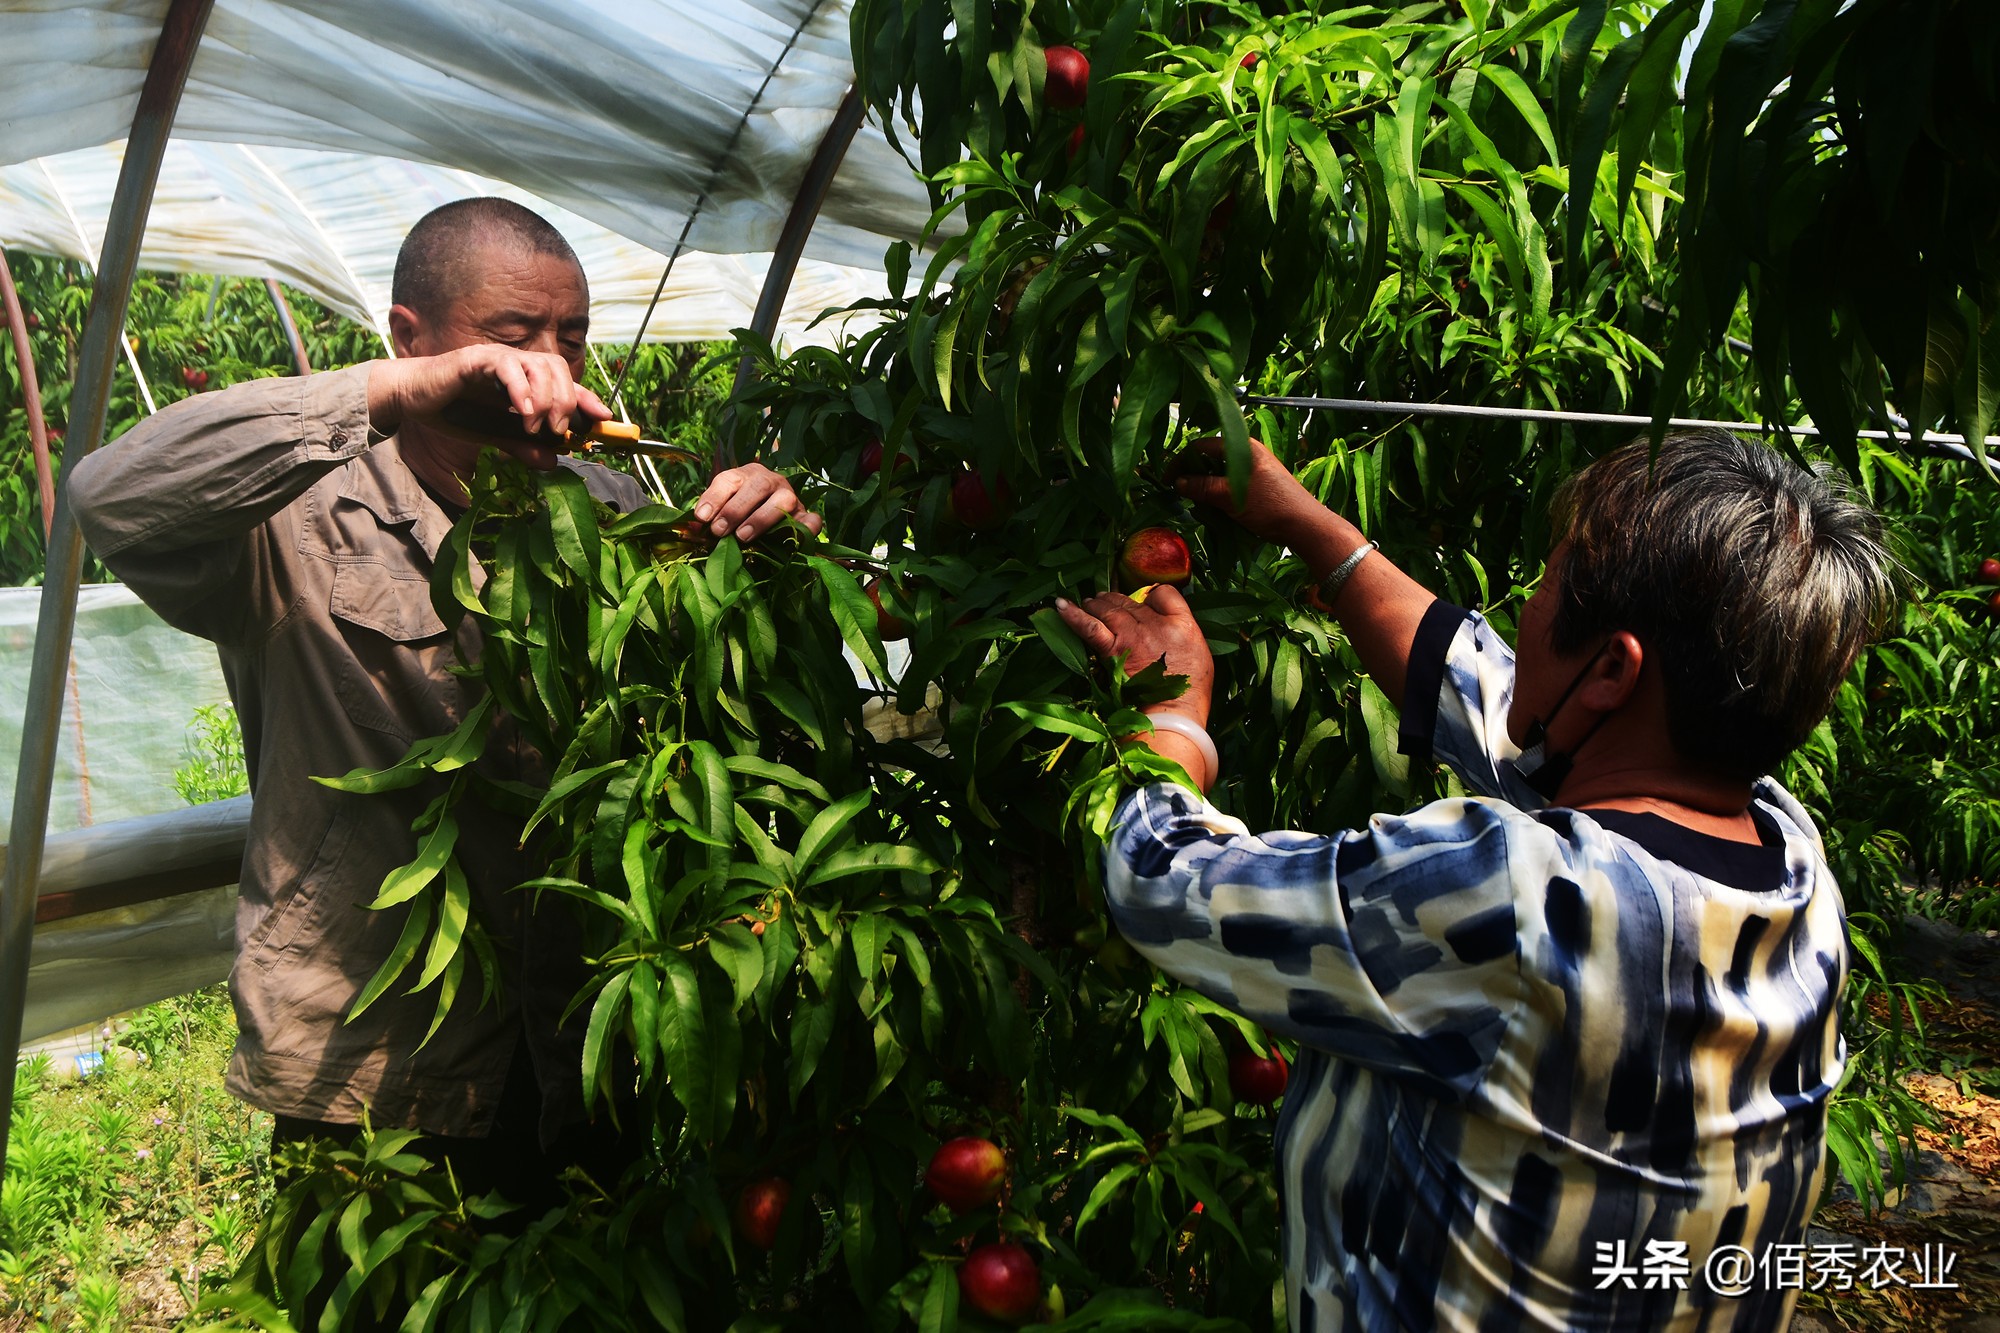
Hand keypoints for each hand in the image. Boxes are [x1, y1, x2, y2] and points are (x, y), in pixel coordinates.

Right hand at [367, 345, 609, 469]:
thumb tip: (552, 462)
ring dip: (546, 397)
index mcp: (524, 380)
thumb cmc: (454, 412)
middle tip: (558, 430)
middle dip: (567, 400)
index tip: (604, 419)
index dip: (587, 398)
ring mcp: (497, 358)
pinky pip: (507, 366)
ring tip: (537, 426)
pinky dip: (520, 389)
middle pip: (558, 368)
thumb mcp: (494, 436)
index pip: (564, 382)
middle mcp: (516, 364)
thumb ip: (522, 446)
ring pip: (539, 364)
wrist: (413, 398)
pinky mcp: (476, 359)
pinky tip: (522, 412)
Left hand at [694, 463, 823, 541]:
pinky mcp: (806, 515)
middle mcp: (770, 481)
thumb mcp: (723, 508)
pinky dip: (808, 527)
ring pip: (783, 500)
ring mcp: (791, 497)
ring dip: (762, 518)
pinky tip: (795, 539)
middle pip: (757, 486)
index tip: (702, 517)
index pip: (729, 479)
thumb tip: (691, 529)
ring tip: (743, 536)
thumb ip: (709, 517)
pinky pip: (812, 519)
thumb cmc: (743, 511)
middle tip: (720, 530)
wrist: (775, 510)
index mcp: (746, 475)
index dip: (714, 497)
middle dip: (735, 509)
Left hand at [1055, 585, 1214, 724]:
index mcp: (1182, 623)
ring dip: (1096, 604)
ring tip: (1089, 603)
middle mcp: (1155, 623)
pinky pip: (1090, 627)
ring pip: (1109, 608)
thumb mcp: (1199, 654)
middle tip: (1105, 601)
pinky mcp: (1112, 650)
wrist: (1174, 715)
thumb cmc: (1190, 692)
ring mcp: (1132, 635)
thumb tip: (1166, 628)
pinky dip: (1073, 615)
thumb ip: (1183, 634)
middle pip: (1131, 601)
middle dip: (1115, 600)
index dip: (1152, 597)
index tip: (1144, 604)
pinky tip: (1061, 606)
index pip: (1165, 594)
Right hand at [1172, 435, 1324, 548]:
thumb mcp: (1230, 496)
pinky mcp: (1258, 484)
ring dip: (1205, 488)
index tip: (1166, 481)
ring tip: (1199, 505)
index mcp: (1242, 446)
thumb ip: (1202, 487)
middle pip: (1209, 459)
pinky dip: (1218, 494)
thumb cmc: (1270, 505)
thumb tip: (1177, 482)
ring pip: (1219, 473)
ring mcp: (1253, 468)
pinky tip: (1216, 509)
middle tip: (1181, 495)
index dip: (1180, 462)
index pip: (1201, 446)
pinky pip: (1230, 484)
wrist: (1305, 525)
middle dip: (1192, 476)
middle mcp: (1247, 452)